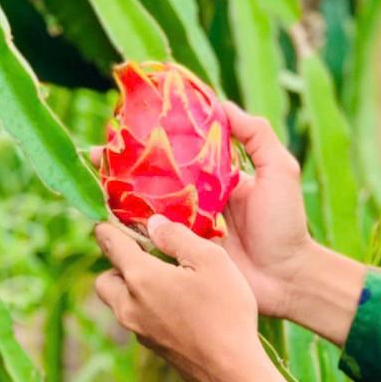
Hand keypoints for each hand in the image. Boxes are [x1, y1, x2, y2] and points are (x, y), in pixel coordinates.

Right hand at [87, 102, 316, 320]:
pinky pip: (148, 234)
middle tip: (99, 150)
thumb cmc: (286, 223)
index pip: (180, 149)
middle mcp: (196, 198)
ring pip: (144, 202)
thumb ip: (256, 135)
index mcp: (215, 176)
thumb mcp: (279, 169)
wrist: (286, 277)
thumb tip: (222, 104)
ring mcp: (185, 225)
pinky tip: (104, 209)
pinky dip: (126, 222)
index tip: (130, 121)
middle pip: (154, 174)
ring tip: (94, 173)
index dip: (157, 136)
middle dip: (125, 162)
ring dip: (118, 189)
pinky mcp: (179, 250)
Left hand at [92, 215, 290, 381]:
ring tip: (164, 279)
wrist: (232, 371)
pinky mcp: (152, 347)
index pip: (109, 245)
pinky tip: (176, 304)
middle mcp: (129, 305)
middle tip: (145, 255)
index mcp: (140, 278)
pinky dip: (145, 306)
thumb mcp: (211, 260)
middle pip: (105, 279)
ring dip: (130, 287)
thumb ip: (178, 236)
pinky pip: (136, 319)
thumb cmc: (226, 310)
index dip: (107, 228)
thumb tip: (153, 223)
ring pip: (118, 302)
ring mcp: (139, 330)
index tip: (111, 219)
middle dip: (117, 264)